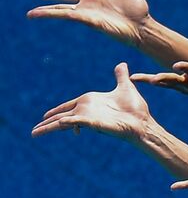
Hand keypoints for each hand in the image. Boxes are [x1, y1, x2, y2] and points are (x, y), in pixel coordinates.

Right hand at [28, 0, 152, 44]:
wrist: (142, 25)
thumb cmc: (137, 10)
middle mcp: (88, 7)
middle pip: (62, 6)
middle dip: (47, 8)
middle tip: (31, 12)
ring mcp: (87, 14)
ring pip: (61, 12)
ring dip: (46, 13)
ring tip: (30, 15)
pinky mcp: (89, 21)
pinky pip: (69, 16)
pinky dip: (56, 14)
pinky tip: (44, 14)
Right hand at [32, 63, 153, 140]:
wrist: (143, 121)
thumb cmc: (135, 108)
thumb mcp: (125, 87)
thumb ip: (120, 76)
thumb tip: (122, 64)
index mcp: (90, 102)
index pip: (68, 106)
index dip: (56, 111)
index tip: (44, 116)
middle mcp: (86, 110)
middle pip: (61, 116)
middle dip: (47, 123)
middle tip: (33, 131)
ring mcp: (89, 118)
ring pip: (64, 122)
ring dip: (49, 127)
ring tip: (34, 133)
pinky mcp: (95, 124)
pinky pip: (78, 122)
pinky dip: (69, 123)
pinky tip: (60, 123)